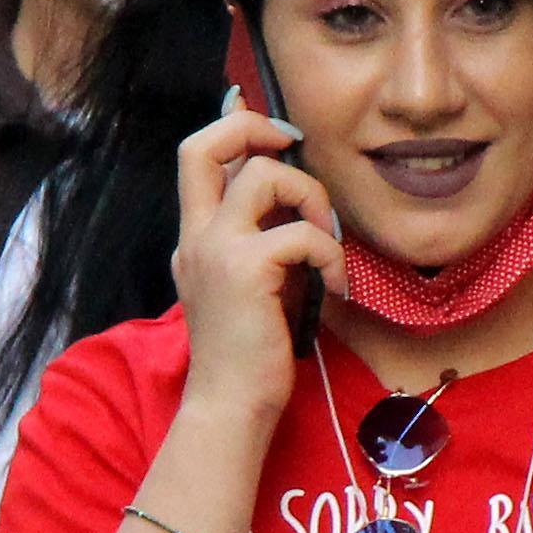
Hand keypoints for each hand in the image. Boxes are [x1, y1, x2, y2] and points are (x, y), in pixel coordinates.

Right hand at [171, 109, 336, 423]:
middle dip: (253, 127)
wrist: (232, 404)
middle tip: (293, 147)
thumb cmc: (252, 351)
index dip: (234, 127)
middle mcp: (196, 235)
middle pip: (203, 145)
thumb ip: (263, 239)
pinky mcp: (244, 270)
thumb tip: (298, 200)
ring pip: (263, 175)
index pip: (196, 156)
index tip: (276, 135)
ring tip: (326, 241)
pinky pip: (302, 233)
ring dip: (310, 198)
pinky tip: (337, 287)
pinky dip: (332, 254)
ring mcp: (215, 250)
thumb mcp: (254, 283)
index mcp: (195, 236)